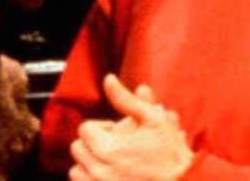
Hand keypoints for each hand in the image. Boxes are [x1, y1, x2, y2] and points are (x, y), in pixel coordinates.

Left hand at [68, 75, 193, 179]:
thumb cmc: (172, 156)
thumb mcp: (154, 120)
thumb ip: (126, 99)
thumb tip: (108, 79)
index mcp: (107, 149)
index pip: (85, 129)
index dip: (102, 127)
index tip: (119, 132)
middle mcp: (99, 172)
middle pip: (78, 149)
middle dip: (94, 144)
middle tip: (116, 147)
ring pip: (77, 172)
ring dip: (89, 164)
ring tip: (109, 163)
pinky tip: (111, 176)